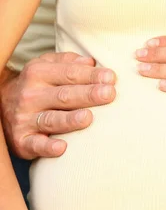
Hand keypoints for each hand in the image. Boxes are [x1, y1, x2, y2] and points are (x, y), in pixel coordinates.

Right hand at [0, 52, 115, 159]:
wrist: (0, 105)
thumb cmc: (36, 85)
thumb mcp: (47, 66)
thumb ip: (68, 62)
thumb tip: (91, 62)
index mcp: (38, 73)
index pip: (69, 74)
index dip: (91, 76)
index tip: (111, 78)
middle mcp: (31, 96)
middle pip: (64, 96)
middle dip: (87, 95)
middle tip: (109, 94)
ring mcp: (25, 119)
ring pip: (51, 120)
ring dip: (70, 120)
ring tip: (88, 118)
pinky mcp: (22, 141)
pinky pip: (36, 145)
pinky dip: (48, 147)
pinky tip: (62, 148)